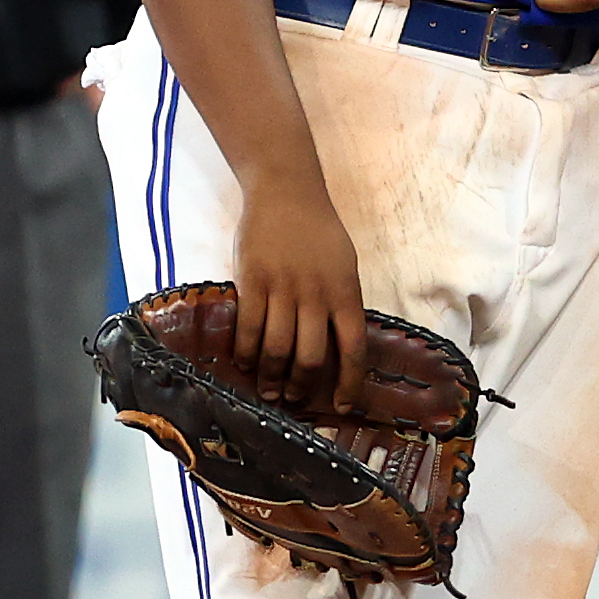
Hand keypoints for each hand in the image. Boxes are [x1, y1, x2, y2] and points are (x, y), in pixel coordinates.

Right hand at [231, 175, 368, 408]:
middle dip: (302, 386)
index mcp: (346, 293)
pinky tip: (244, 364)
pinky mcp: (252, 282)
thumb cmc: (318, 231)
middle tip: (293, 399)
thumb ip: (341, 302)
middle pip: (311, 358)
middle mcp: (317, 296)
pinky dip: (246, 353)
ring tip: (268, 391)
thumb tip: (339, 344)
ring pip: (277, 349)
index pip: (353, 349)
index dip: (350, 383)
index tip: (345, 406)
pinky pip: (248, 329)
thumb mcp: (344, 266)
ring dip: (271, 377)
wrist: (286, 191)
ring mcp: (283, 289)